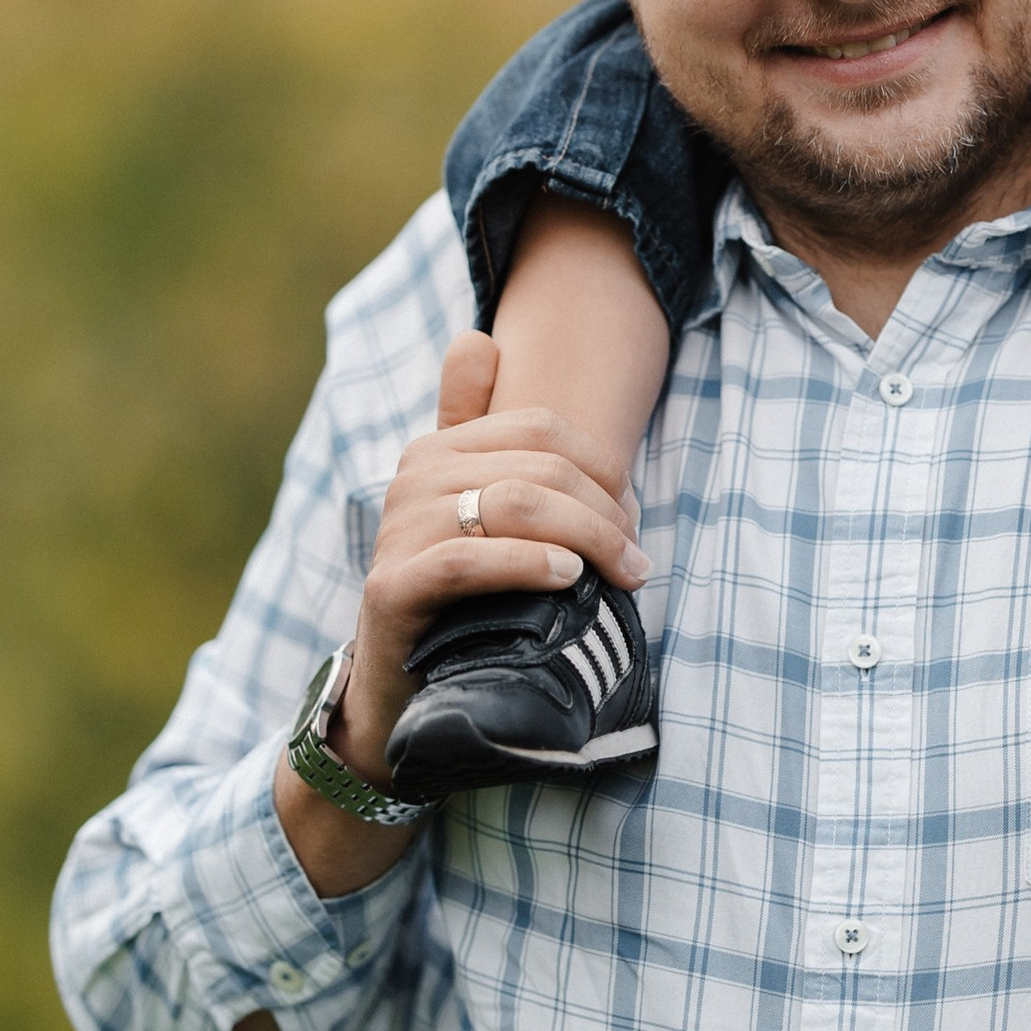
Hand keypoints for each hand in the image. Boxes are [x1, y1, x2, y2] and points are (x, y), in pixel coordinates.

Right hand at [269, 331, 646, 896]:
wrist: (399, 692)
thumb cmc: (457, 599)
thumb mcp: (471, 511)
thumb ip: (477, 430)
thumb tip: (480, 338)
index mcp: (437, 449)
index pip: (540, 426)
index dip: (601, 465)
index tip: (630, 516)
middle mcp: (412, 477)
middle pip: (538, 464)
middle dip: (604, 511)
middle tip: (638, 560)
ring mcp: (398, 530)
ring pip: (514, 504)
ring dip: (586, 538)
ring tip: (621, 575)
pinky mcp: (392, 588)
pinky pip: (471, 558)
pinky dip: (528, 564)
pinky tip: (568, 580)